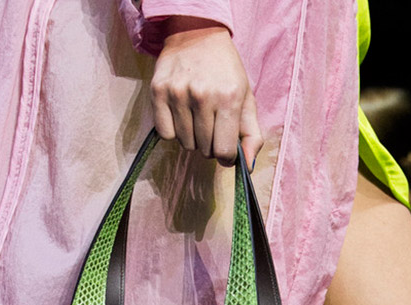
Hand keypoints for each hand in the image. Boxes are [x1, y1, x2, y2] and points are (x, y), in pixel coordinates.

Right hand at [150, 17, 262, 168]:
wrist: (197, 32)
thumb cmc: (225, 70)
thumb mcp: (246, 98)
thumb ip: (252, 135)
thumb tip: (247, 166)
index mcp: (229, 98)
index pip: (224, 152)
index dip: (226, 156)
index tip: (225, 146)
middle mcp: (203, 96)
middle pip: (204, 150)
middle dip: (209, 144)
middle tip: (211, 124)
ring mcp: (178, 94)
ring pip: (185, 144)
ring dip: (192, 138)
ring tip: (196, 117)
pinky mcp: (158, 92)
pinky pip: (165, 134)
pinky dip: (173, 131)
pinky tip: (180, 115)